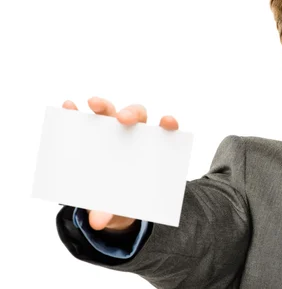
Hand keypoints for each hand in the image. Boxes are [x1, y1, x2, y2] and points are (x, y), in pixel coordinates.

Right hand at [62, 96, 178, 230]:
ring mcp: (110, 129)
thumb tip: (98, 222)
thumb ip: (111, 211)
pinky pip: (83, 117)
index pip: (165, 129)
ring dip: (102, 106)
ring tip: (93, 104)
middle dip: (130, 114)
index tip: (168, 122)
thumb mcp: (120, 206)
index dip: (168, 122)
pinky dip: (76, 111)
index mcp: (151, 147)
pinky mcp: (90, 132)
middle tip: (122, 119)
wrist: (109, 199)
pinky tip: (68, 107)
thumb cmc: (124, 197)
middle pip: (136, 115)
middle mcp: (133, 133)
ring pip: (110, 111)